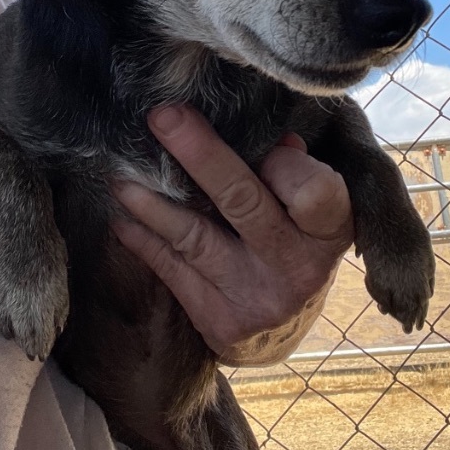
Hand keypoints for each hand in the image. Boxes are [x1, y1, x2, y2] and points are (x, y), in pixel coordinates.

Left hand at [111, 106, 353, 365]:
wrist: (286, 331)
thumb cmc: (297, 244)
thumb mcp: (311, 210)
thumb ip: (293, 169)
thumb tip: (267, 136)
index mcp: (328, 231)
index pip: (311, 191)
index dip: (284, 165)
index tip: (263, 143)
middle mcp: (297, 267)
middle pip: (243, 202)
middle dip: (200, 156)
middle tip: (163, 117)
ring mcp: (256, 298)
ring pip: (194, 239)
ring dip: (152, 204)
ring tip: (121, 176)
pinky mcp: (219, 322)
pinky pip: (172, 271)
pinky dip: (144, 241)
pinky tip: (123, 218)